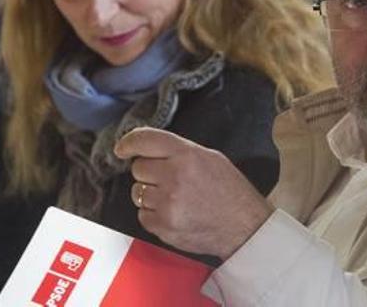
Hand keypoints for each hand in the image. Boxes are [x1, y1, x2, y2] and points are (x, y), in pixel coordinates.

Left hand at [114, 127, 272, 260]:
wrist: (244, 226)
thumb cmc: (230, 192)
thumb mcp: (211, 158)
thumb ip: (180, 151)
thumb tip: (150, 148)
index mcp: (188, 155)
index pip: (145, 140)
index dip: (129, 143)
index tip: (123, 148)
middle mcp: (174, 177)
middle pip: (138, 168)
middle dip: (150, 172)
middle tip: (169, 179)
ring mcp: (167, 203)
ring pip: (137, 192)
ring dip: (151, 194)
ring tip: (175, 198)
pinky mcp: (163, 226)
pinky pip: (142, 215)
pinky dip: (154, 214)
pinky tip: (174, 213)